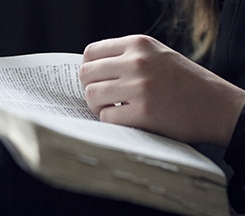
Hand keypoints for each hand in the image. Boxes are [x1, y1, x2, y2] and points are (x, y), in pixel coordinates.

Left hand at [79, 35, 244, 146]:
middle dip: (90, 88)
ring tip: (113, 109)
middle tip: (103, 98)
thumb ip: (126, 57)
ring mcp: (140, 87)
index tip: (96, 80)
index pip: (91, 52)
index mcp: (139, 44)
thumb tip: (93, 70)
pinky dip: (111, 121)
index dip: (89, 69)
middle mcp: (137, 62)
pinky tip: (126, 119)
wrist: (217, 106)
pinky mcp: (143, 112)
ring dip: (98, 106)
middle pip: (86, 74)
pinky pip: (106, 117)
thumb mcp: (157, 55)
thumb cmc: (185, 82)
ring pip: (92, 95)